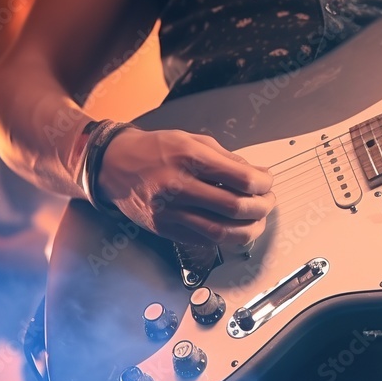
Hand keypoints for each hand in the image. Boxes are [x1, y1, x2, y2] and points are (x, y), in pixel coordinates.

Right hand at [96, 128, 274, 244]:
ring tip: (256, 220)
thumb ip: (227, 158)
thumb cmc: (153, 150)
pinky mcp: (166, 229)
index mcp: (189, 158)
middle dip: (261, 207)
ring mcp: (170, 212)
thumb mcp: (192, 140)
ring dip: (249, 229)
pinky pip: (205, 240)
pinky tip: (233, 227)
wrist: (114, 165)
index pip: (241, 178)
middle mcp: (178, 186)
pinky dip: (226, 236)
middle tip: (267, 202)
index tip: (266, 182)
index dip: (263, 183)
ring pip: (222, 232)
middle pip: (235, 207)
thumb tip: (257, 174)